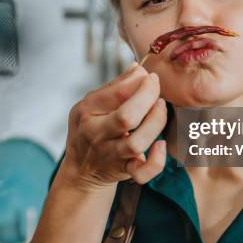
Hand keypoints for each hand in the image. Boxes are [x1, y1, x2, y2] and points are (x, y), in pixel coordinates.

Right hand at [61, 62, 167, 191]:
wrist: (81, 169)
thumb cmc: (90, 129)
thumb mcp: (92, 104)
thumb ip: (115, 87)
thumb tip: (138, 69)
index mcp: (87, 111)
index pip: (115, 93)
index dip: (138, 81)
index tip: (149, 76)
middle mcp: (96, 133)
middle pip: (126, 117)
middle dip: (148, 97)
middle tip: (156, 86)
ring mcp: (110, 154)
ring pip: (136, 143)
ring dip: (155, 122)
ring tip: (160, 107)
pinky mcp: (124, 170)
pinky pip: (142, 173)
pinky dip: (156, 161)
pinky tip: (161, 145)